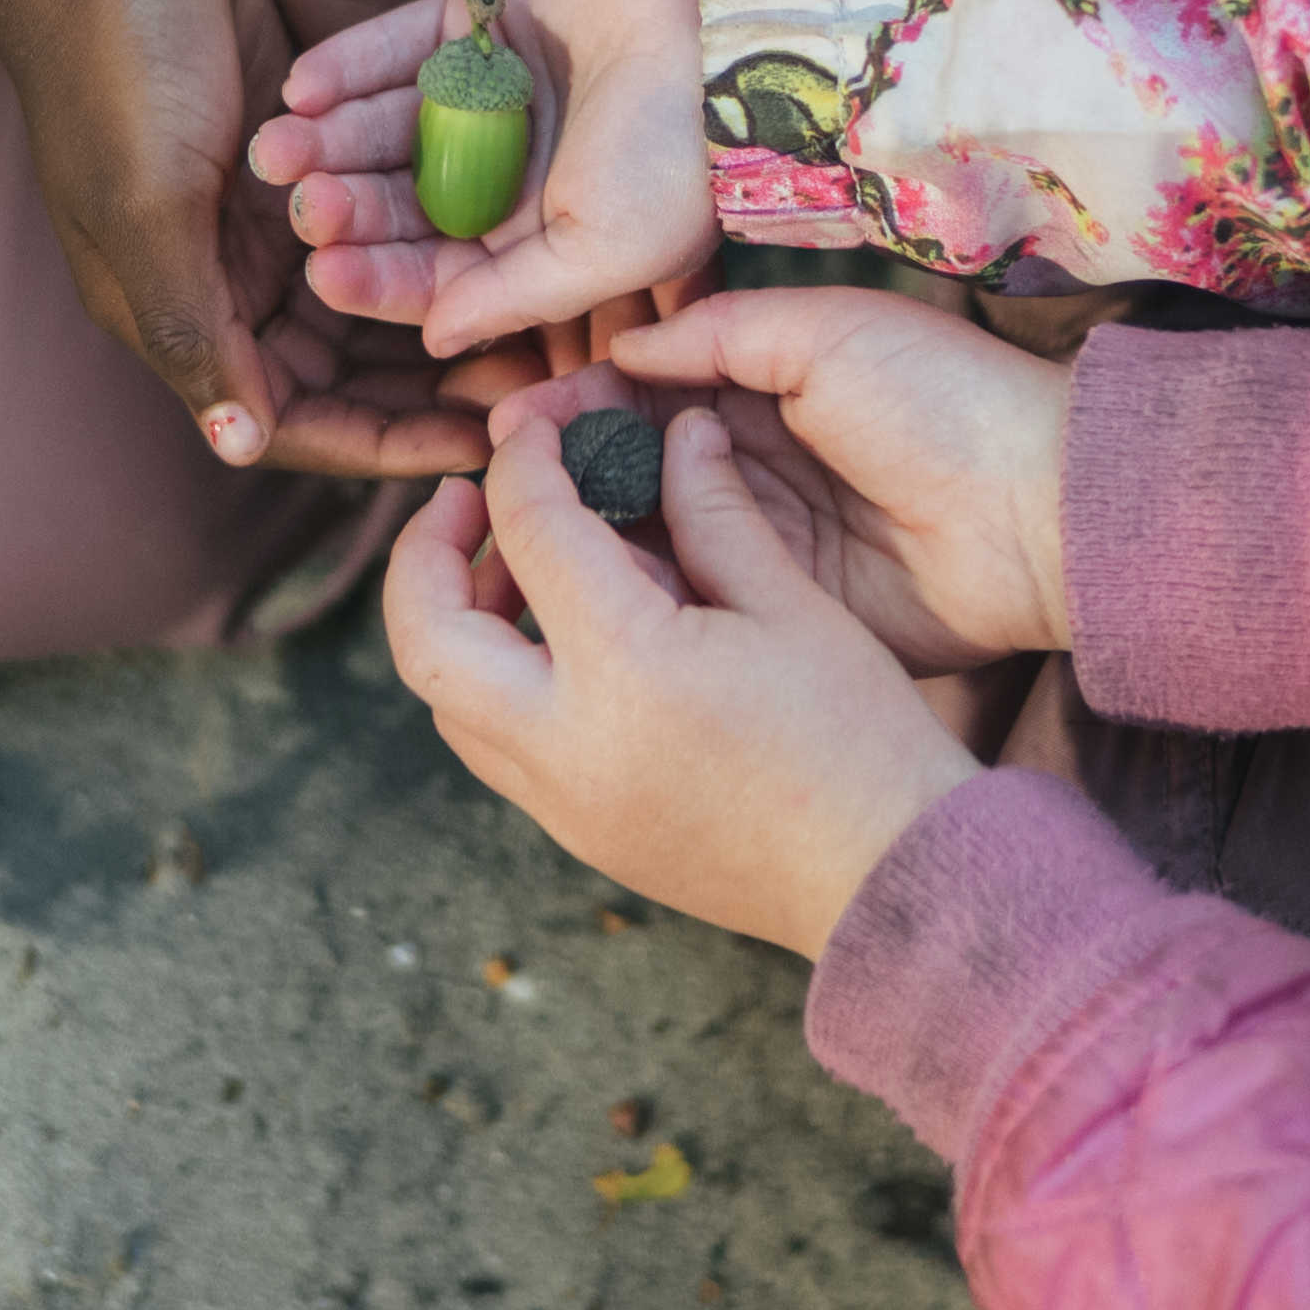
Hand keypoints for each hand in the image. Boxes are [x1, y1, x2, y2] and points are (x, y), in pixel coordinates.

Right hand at [0, 0, 499, 478]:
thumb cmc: (114, 64)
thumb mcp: (148, 203)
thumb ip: (192, 325)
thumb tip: (237, 448)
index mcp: (175, 308)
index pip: (293, 417)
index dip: (384, 441)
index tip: (481, 443)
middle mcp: (224, 273)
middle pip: (346, 365)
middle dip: (430, 383)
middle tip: (537, 383)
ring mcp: (264, 208)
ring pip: (372, 287)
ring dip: (444, 303)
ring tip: (541, 316)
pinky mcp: (303, 141)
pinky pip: (380, 207)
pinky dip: (432, 227)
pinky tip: (513, 229)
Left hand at [250, 0, 713, 358]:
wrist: (735, 32)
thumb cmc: (684, 161)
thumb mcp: (606, 252)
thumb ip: (516, 297)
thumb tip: (436, 344)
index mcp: (533, 237)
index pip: (436, 269)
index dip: (379, 276)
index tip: (323, 277)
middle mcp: (503, 169)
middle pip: (403, 197)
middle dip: (348, 206)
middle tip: (298, 207)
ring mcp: (488, 91)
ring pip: (391, 124)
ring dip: (333, 140)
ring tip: (279, 150)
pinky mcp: (482, 17)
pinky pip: (400, 46)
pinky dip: (352, 66)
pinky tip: (302, 89)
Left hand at [385, 409, 983, 957]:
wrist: (887, 878)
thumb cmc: (857, 738)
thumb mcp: (791, 605)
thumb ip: (712, 512)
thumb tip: (679, 434)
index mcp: (625, 667)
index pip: (529, 532)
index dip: (522, 463)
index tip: (535, 432)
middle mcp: (566, 743)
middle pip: (424, 639)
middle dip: (422, 556)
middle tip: (466, 500)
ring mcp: (563, 803)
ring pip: (447, 704)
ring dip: (453, 624)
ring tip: (513, 568)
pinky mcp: (581, 835)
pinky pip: (495, 748)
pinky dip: (492, 681)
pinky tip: (558, 641)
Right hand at [493, 289, 1077, 671]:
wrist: (1039, 514)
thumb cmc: (945, 401)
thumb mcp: (828, 336)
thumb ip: (720, 335)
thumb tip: (623, 348)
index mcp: (765, 389)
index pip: (647, 392)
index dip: (580, 401)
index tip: (513, 414)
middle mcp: (752, 467)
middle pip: (634, 468)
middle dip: (564, 471)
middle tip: (493, 479)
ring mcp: (761, 543)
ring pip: (648, 538)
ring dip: (586, 534)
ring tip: (512, 534)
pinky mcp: (778, 611)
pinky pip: (691, 602)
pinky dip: (635, 594)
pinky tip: (573, 590)